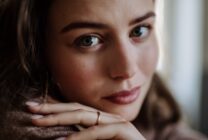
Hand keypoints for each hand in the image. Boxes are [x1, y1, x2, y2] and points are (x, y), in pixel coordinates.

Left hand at [26, 101, 144, 139]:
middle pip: (75, 108)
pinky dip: (79, 137)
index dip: (54, 107)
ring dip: (59, 118)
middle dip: (51, 108)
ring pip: (84, 115)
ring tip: (38, 121)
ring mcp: (116, 122)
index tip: (36, 108)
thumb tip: (61, 136)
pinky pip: (97, 132)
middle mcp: (106, 118)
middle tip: (30, 107)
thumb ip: (84, 136)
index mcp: (100, 121)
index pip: (74, 109)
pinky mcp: (123, 131)